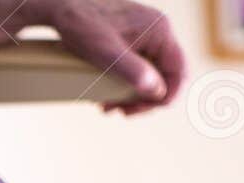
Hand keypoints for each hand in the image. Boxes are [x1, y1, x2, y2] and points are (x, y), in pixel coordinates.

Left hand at [44, 0, 186, 114]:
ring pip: (152, 74)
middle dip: (144, 99)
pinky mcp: (135, 39)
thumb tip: (156, 90)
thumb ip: (132, 70)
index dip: (165, 97)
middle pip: (166, 76)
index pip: (179, 72)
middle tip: (120, 111)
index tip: (140, 109)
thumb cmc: (83, 26)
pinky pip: (141, 67)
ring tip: (109, 106)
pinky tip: (109, 93)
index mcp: (160, 32)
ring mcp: (147, 34)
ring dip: (134, 95)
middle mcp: (158, 31)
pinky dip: (127, 84)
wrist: (64, 8)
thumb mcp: (106, 53)